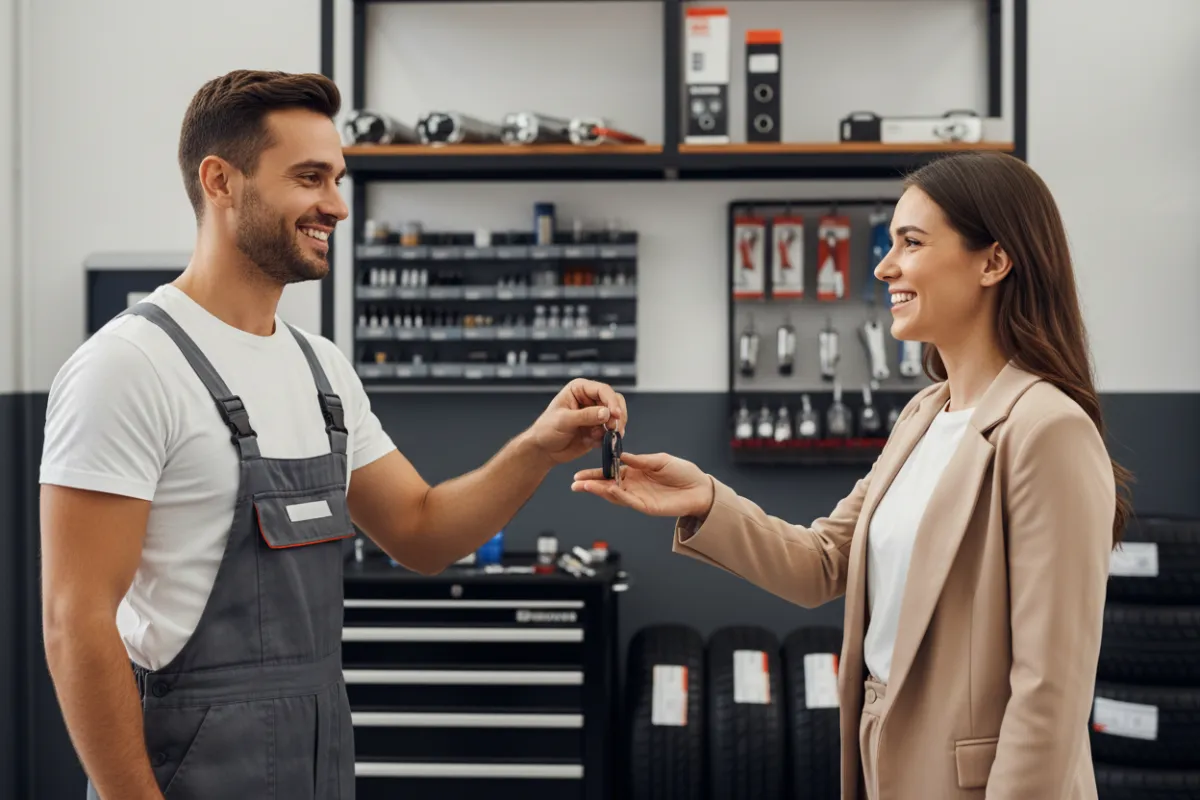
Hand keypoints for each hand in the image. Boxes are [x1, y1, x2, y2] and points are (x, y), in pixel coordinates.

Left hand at [526, 379, 627, 464]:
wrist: (544, 450)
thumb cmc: (546, 430)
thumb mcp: (563, 420)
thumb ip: (585, 416)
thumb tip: (606, 413)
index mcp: (580, 389)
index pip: (603, 390)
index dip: (612, 401)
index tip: (615, 415)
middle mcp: (590, 399)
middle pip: (614, 401)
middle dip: (616, 416)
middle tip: (614, 429)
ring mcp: (595, 415)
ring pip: (616, 417)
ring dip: (613, 428)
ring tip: (600, 437)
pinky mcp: (598, 429)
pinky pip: (611, 432)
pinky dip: (607, 438)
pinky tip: (594, 442)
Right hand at [570, 451, 713, 517]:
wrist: (700, 488)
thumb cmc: (683, 472)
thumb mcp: (659, 460)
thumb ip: (639, 460)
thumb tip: (621, 454)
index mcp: (635, 472)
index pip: (610, 473)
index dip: (595, 473)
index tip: (580, 473)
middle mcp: (633, 485)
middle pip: (607, 486)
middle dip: (590, 485)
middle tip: (575, 483)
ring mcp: (638, 497)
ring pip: (613, 495)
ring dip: (598, 490)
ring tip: (584, 486)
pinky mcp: (645, 506)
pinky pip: (627, 500)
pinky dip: (616, 495)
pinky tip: (606, 489)